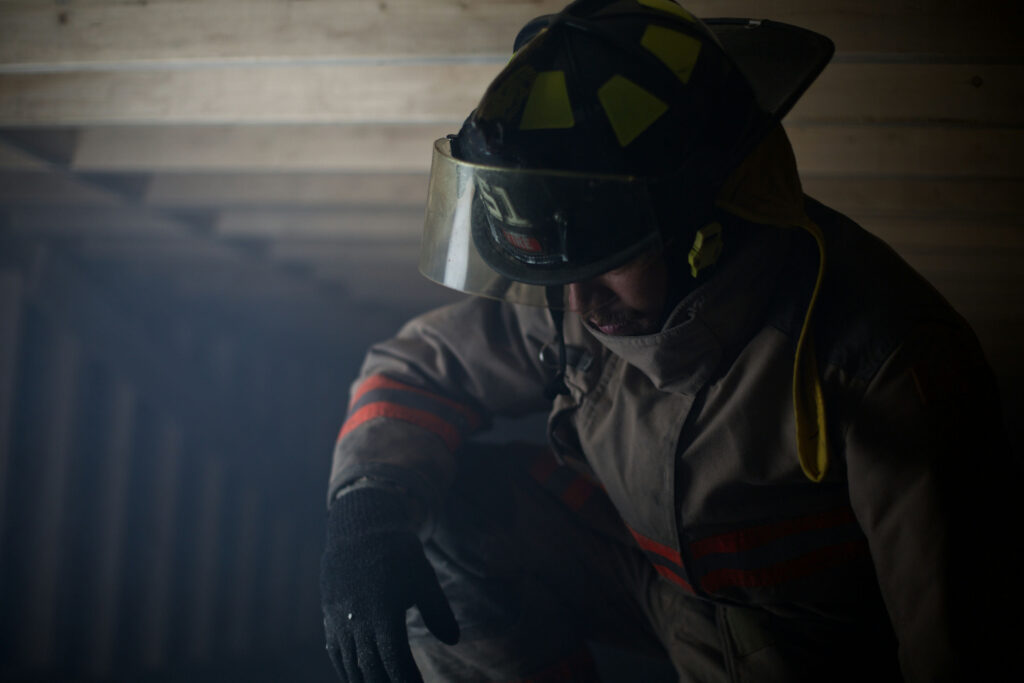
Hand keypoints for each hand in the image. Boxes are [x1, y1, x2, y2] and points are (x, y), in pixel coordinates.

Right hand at [321, 487, 458, 681]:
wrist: (358, 528)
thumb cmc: (398, 553)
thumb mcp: (423, 578)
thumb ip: (438, 610)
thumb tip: (454, 639)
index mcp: (383, 613)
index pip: (395, 661)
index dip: (406, 680)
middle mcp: (357, 621)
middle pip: (371, 669)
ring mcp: (339, 621)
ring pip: (351, 664)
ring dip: (366, 682)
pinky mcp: (330, 616)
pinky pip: (336, 652)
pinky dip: (347, 670)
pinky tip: (359, 678)